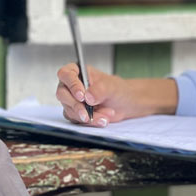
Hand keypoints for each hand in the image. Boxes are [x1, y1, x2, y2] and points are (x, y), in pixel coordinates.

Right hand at [54, 65, 177, 125]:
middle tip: (87, 112)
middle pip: (62, 94)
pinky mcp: (79, 116)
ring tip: (105, 117)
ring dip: (86, 116)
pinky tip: (105, 120)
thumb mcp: (114, 87)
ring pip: (69, 110)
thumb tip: (88, 95)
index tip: (82, 93)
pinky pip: (78, 122)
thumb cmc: (124, 90)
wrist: (133, 105)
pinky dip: (91, 123)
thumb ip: (100, 88)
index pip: (65, 74)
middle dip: (76, 105)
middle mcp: (73, 86)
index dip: (70, 84)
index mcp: (78, 72)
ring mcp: (75, 102)